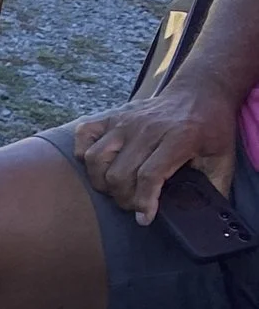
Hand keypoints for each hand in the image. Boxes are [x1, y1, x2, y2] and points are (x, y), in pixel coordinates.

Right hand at [72, 75, 240, 224]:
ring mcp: (126, 120)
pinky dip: (83, 153)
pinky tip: (100, 164)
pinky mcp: (113, 115)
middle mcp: (148, 128)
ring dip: (101, 181)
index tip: (145, 217)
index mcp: (179, 137)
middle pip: (119, 174)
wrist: (201, 91)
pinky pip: (84, 135)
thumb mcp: (223, 156)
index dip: (143, 202)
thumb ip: (215, 186)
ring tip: (116, 187)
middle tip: (134, 203)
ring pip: (96, 159)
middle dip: (123, 198)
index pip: (149, 176)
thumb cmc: (211, 126)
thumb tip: (205, 217)